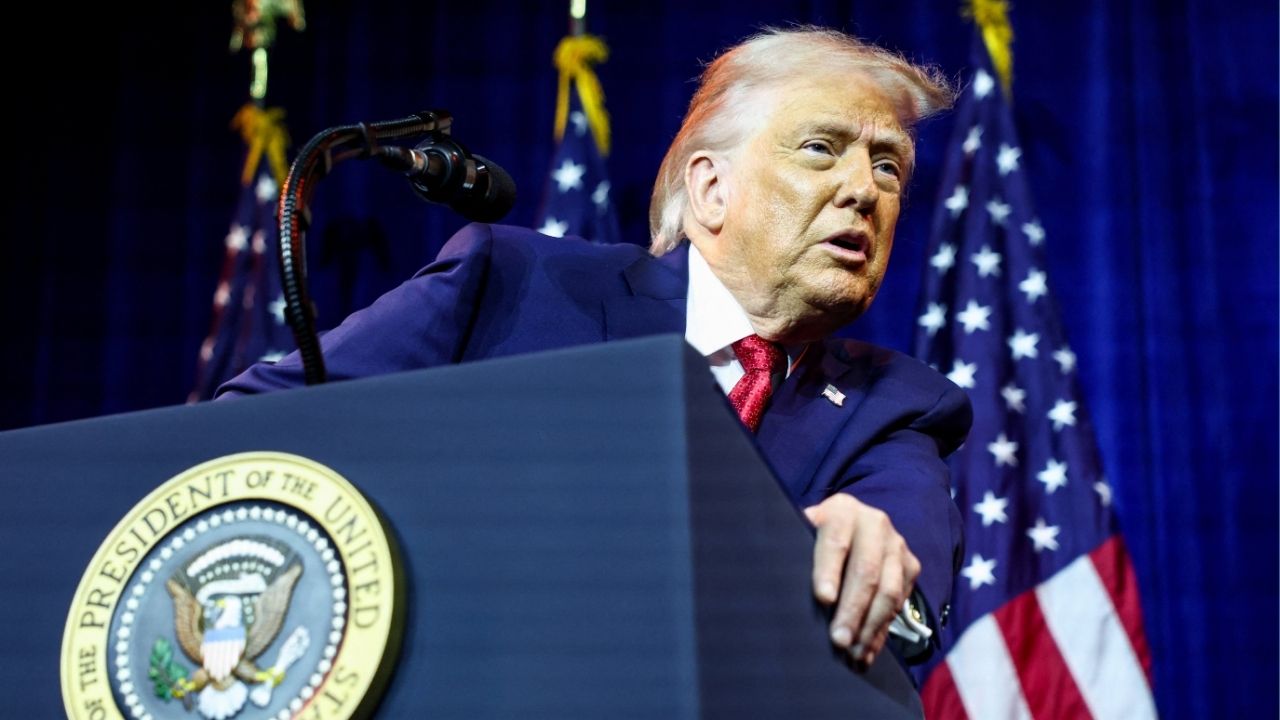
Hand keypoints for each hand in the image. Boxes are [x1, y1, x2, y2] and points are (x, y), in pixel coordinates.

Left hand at [804, 493, 920, 667]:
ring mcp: (896, 544)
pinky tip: (867, 650)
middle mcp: (874, 523)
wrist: (852, 524)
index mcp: (841, 511)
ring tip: (852, 653)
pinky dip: (882, 631)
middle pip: (866, 571)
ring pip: (888, 591)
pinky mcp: (910, 566)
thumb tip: (778, 582)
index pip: (835, 541)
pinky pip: (899, 603)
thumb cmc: (816, 536)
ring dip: (870, 627)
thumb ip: (796, 550)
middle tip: (838, 640)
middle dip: (852, 610)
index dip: (828, 571)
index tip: (822, 599)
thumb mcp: (803, 532)